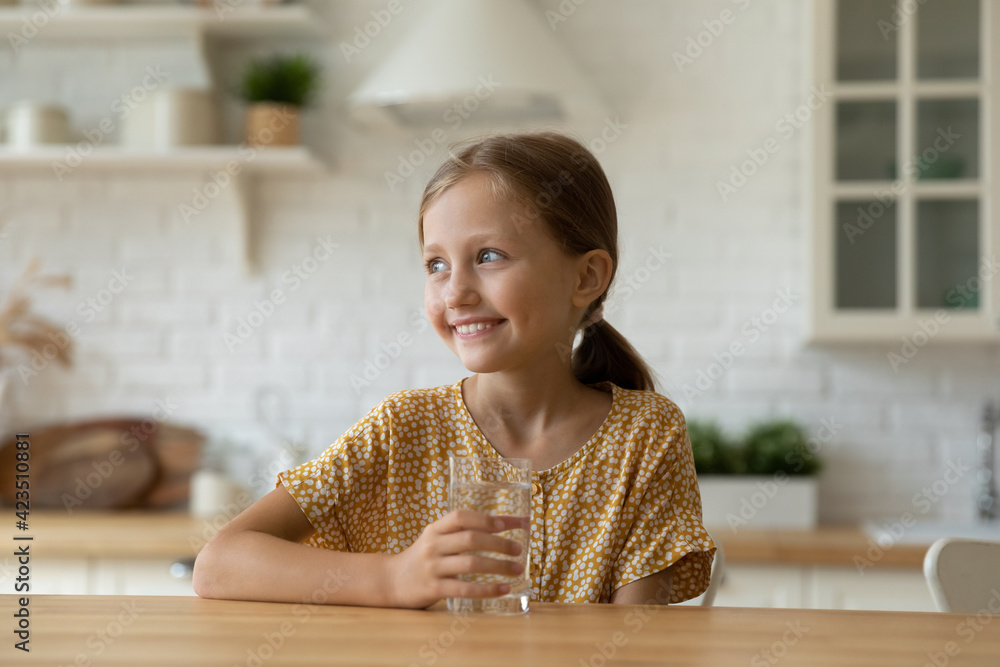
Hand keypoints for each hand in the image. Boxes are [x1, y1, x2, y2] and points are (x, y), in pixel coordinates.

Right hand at [386, 509, 527, 608]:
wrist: (391, 582)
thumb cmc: (422, 558)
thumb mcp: (436, 540)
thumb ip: (461, 533)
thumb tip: (503, 524)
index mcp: (435, 529)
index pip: (461, 516)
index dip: (486, 519)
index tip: (508, 524)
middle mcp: (433, 545)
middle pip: (471, 539)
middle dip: (499, 543)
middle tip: (519, 549)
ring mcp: (433, 567)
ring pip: (471, 563)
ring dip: (499, 566)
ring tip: (518, 569)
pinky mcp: (433, 589)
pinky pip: (465, 589)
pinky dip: (487, 589)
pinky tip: (504, 589)